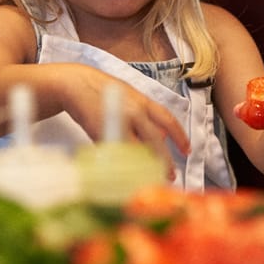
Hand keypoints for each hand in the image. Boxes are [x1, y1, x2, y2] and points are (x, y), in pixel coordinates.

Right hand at [64, 68, 189, 166]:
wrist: (77, 85)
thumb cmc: (105, 91)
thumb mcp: (131, 96)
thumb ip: (146, 114)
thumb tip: (163, 135)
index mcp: (142, 102)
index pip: (168, 121)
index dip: (180, 137)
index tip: (187, 151)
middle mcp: (133, 112)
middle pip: (155, 142)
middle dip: (164, 161)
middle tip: (170, 175)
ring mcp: (117, 124)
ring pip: (136, 152)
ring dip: (143, 167)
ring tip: (148, 178)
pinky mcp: (100, 134)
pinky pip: (116, 153)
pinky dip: (122, 163)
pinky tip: (126, 172)